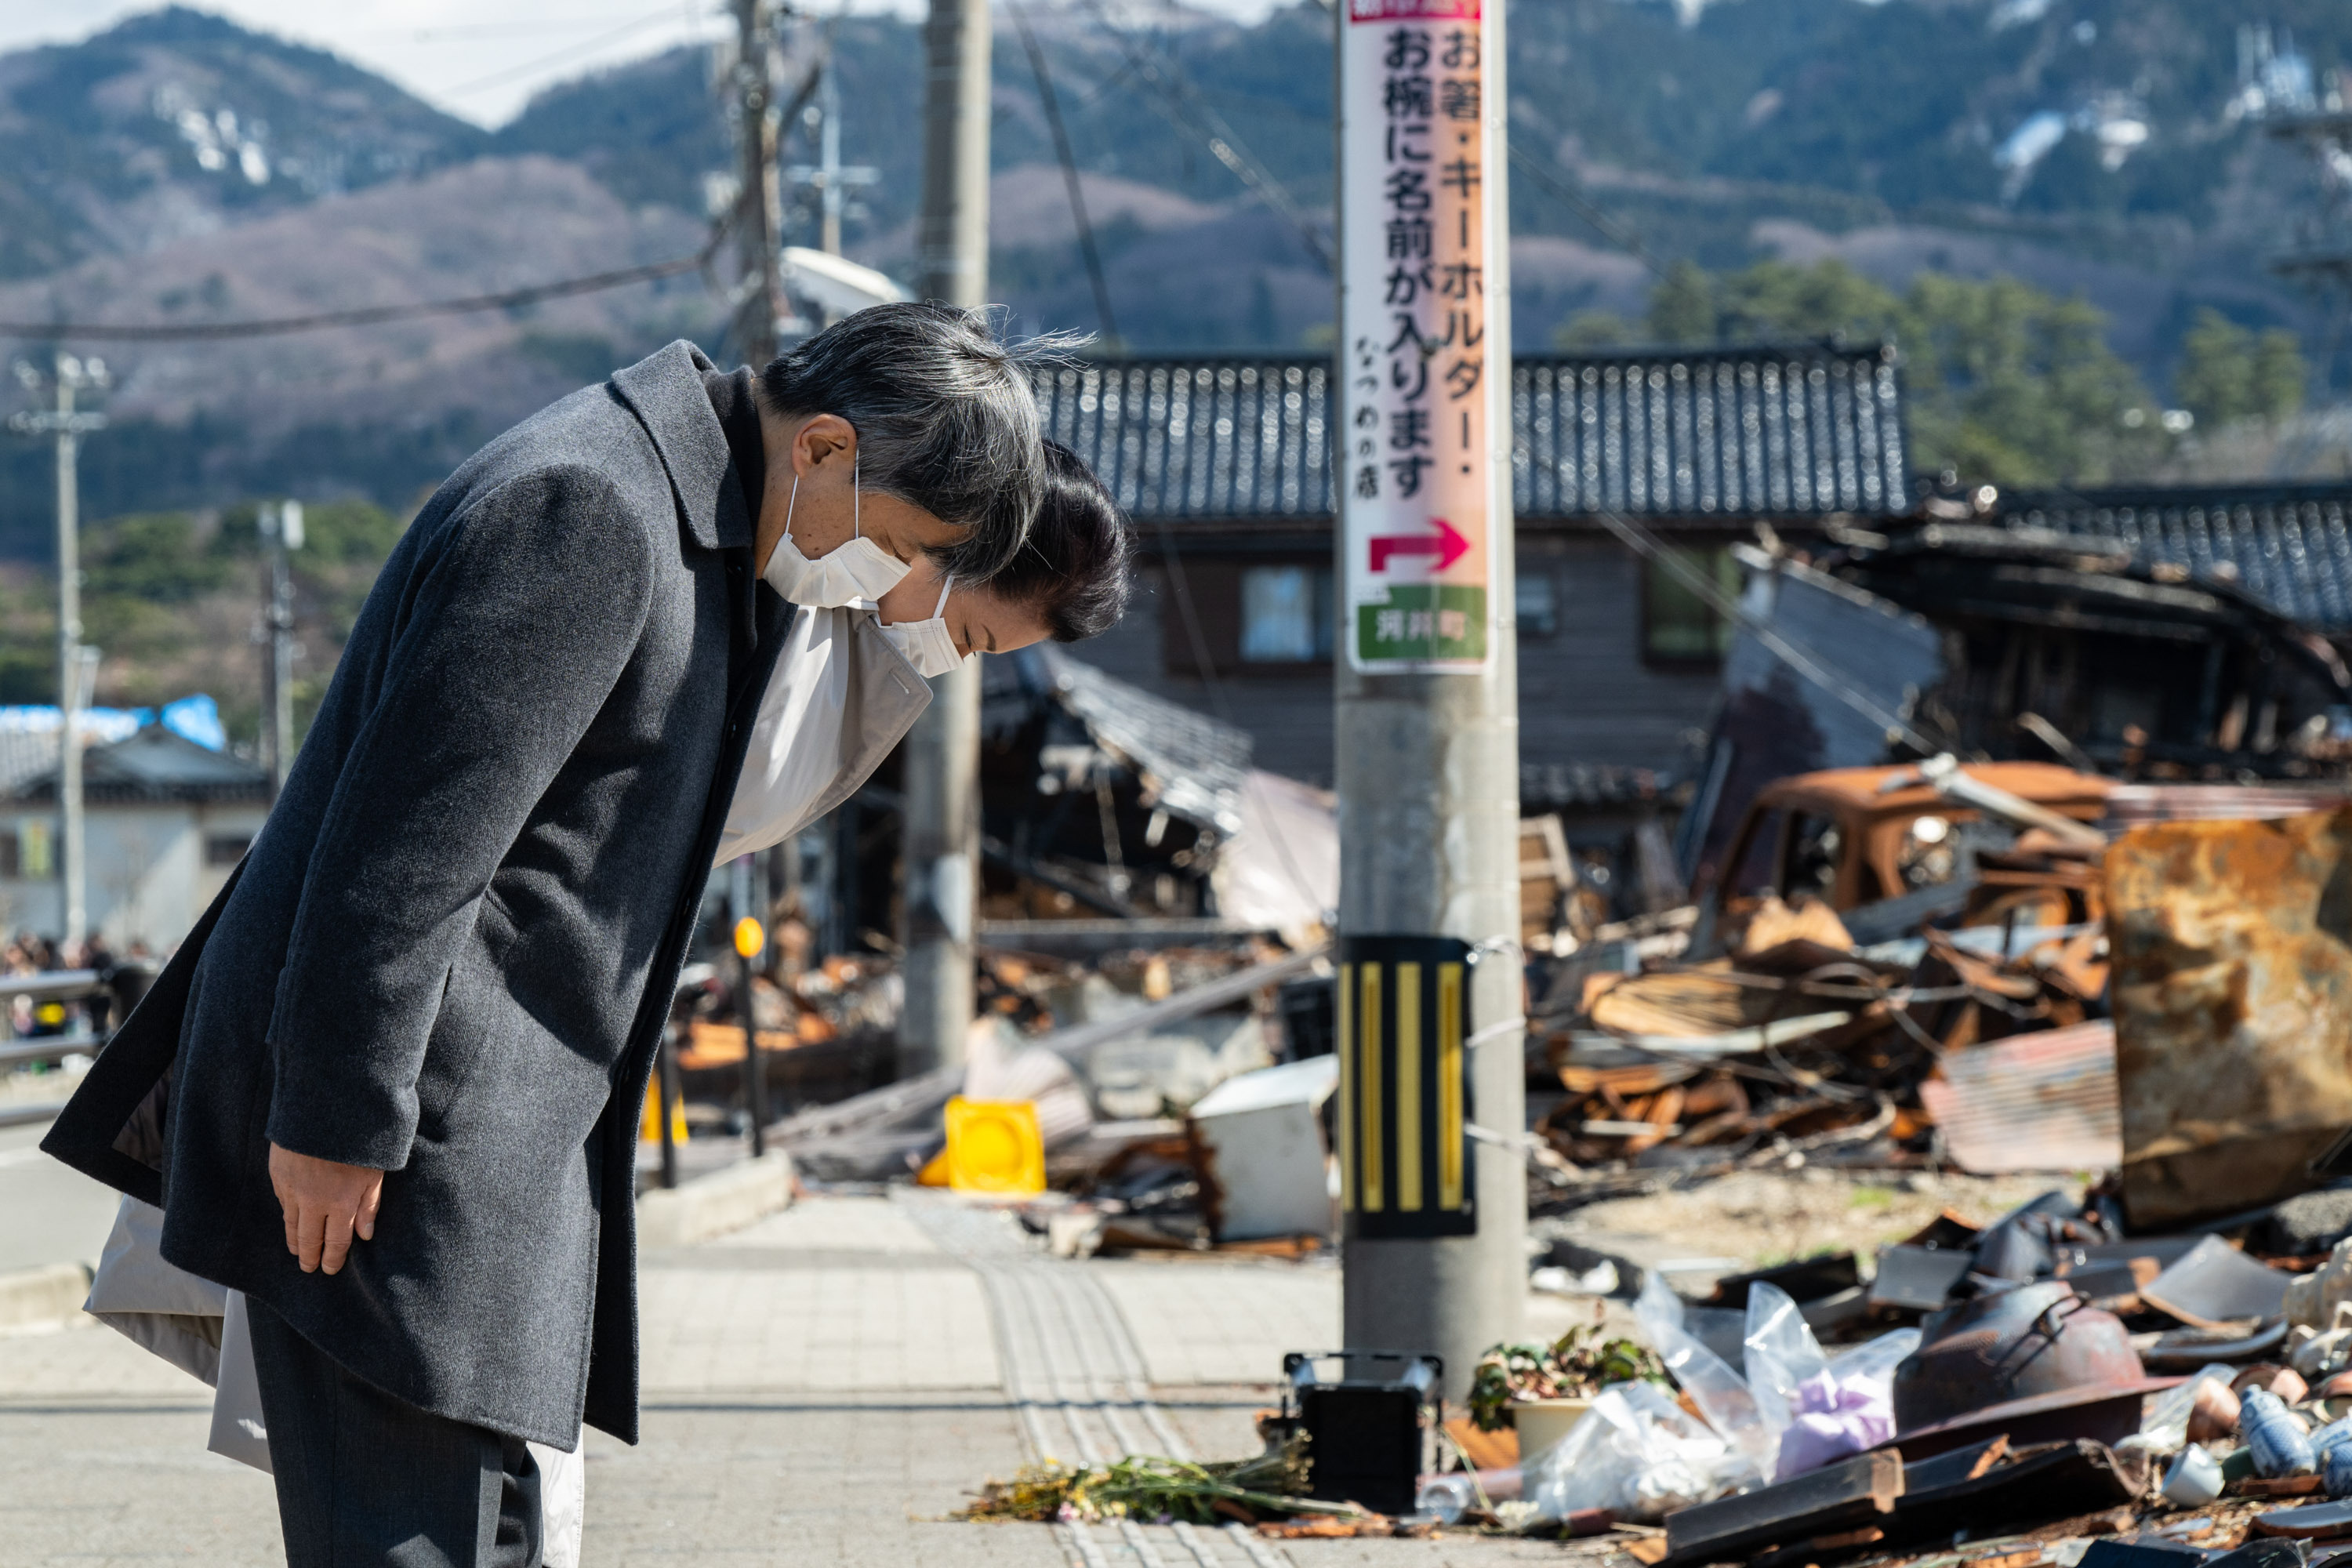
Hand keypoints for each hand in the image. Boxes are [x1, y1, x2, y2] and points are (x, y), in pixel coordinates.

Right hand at [268, 1144, 384, 1275]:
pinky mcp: (278, 1173)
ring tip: (297, 1250)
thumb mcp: (376, 1170)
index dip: (332, 1259)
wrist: (325, 1105)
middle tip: (309, 1268)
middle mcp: (314, 1201)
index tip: (330, 1270)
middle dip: (310, 1256)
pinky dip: (286, 1214)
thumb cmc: (360, 1136)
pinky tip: (289, 1218)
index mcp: (341, 1202)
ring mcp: (292, 1188)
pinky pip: (282, 1201)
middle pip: (309, 1238)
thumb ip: (369, 1204)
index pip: (335, 1242)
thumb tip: (365, 1235)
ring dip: (294, 1239)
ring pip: (291, 1222)